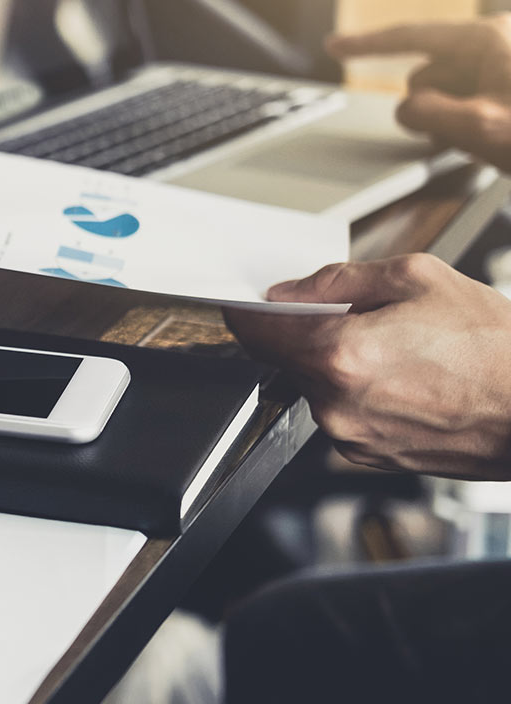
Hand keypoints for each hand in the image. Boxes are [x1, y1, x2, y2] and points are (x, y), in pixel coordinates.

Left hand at [226, 254, 510, 478]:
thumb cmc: (496, 349)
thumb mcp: (419, 279)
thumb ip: (340, 279)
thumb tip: (292, 290)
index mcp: (339, 354)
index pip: (254, 331)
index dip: (250, 310)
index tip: (251, 302)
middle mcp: (336, 404)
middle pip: (288, 358)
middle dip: (313, 332)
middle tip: (363, 316)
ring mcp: (353, 436)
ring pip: (319, 386)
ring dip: (343, 364)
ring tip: (404, 351)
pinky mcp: (372, 457)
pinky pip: (347, 413)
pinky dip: (364, 393)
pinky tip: (411, 380)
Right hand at [328, 15, 510, 169]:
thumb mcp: (482, 127)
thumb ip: (427, 115)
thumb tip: (405, 110)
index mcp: (487, 37)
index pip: (409, 37)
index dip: (366, 44)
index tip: (333, 46)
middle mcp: (496, 40)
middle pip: (428, 76)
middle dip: (433, 108)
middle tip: (470, 134)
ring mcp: (504, 61)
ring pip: (446, 91)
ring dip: (455, 119)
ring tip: (494, 138)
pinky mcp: (509, 82)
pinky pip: (468, 98)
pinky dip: (469, 120)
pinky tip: (496, 137)